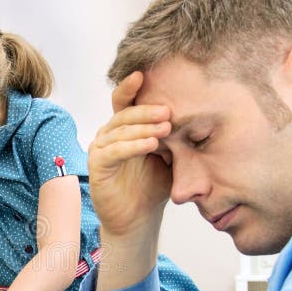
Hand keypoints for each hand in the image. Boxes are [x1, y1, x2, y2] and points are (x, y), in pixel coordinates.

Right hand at [88, 71, 172, 237]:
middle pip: (123, 112)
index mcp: (124, 127)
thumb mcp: (169, 154)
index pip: (125, 100)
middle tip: (168, 110)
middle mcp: (109, 134)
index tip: (145, 72)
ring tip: (166, 128)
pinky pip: (113, 151)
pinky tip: (151, 145)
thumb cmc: (154, 184)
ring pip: (119, 130)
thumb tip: (195, 111)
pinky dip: (132, 146)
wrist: (139, 218)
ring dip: (143, 127)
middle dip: (146, 109)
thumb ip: (173, 134)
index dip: (131, 86)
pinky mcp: (97, 166)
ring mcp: (100, 149)